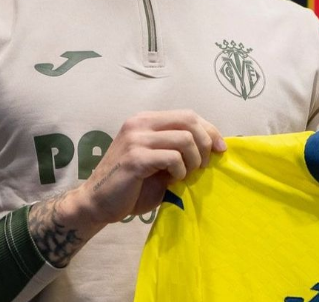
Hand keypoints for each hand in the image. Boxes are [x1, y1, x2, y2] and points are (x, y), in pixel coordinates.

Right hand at [74, 110, 226, 224]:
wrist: (97, 203)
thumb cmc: (132, 185)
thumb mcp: (159, 161)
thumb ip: (178, 150)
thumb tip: (213, 147)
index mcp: (146, 120)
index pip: (188, 115)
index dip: (209, 130)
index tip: (221, 149)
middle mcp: (139, 124)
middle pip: (189, 120)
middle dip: (205, 143)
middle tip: (203, 165)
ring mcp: (136, 139)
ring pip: (184, 139)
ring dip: (193, 160)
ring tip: (186, 174)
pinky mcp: (135, 158)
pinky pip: (172, 157)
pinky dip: (180, 170)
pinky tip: (174, 179)